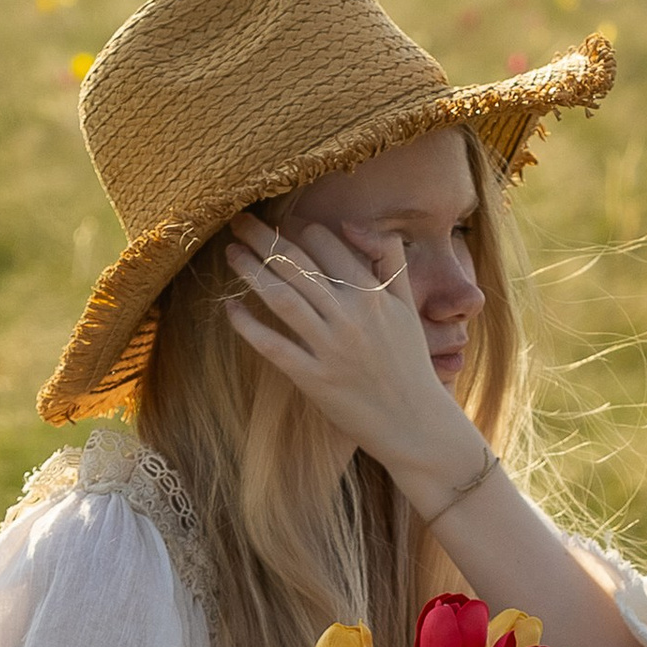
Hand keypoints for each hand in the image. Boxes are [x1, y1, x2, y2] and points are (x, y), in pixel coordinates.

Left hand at [223, 212, 478, 503]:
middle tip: (239, 222)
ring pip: (281, 297)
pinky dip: (248, 325)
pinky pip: (273, 345)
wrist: (416, 424)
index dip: (298, 228)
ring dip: (251, 271)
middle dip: (263, 238)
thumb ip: (390, 260)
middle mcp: (350, 316)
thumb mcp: (409, 306)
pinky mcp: (314, 379)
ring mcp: (330, 348)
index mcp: (374, 294)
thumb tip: (352, 225)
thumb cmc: (410, 364)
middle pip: (296, 264)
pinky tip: (230, 308)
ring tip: (231, 253)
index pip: (327, 243)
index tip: (280, 224)